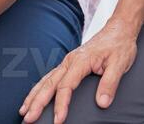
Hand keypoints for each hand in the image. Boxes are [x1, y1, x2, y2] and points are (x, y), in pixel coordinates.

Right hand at [20, 17, 139, 122]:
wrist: (119, 30)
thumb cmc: (119, 45)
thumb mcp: (120, 64)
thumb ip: (110, 83)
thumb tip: (102, 102)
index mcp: (81, 60)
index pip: (66, 85)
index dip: (61, 104)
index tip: (58, 120)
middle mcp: (70, 61)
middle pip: (49, 83)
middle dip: (37, 102)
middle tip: (29, 118)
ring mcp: (68, 62)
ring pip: (46, 80)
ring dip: (34, 95)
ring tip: (24, 110)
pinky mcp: (69, 64)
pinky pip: (50, 77)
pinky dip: (39, 88)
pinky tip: (34, 97)